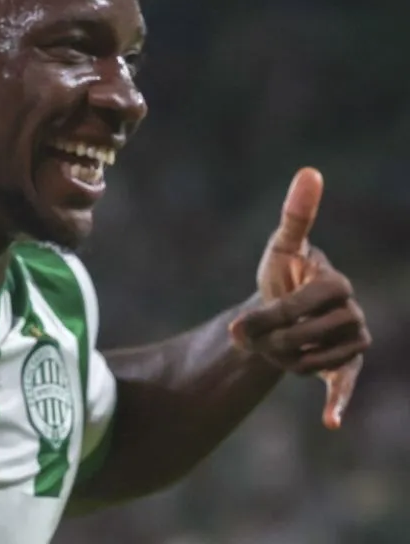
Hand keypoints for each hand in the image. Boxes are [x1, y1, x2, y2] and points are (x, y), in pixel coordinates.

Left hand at [228, 168, 370, 428]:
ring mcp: (352, 342)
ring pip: (310, 361)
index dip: (268, 317)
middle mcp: (352, 313)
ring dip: (283, 358)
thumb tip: (310, 171)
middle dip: (271, 339)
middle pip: (301, 337)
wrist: (281, 308)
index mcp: (336, 283)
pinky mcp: (347, 368)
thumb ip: (296, 215)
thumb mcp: (282, 247)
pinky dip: (337, 402)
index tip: (240, 328)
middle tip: (254, 336)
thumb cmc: (282, 273)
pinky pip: (345, 385)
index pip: (299, 306)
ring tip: (276, 345)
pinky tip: (329, 422)